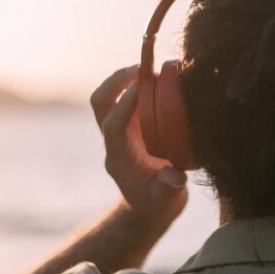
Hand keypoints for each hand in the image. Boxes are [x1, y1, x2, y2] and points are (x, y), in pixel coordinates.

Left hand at [90, 65, 188, 230]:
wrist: (149, 207)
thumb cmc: (157, 204)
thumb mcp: (165, 201)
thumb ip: (169, 189)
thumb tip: (174, 176)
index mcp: (118, 158)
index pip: (113, 125)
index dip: (124, 104)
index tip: (142, 86)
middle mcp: (114, 139)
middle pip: (100, 103)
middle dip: (115, 82)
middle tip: (142, 68)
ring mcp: (121, 129)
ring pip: (109, 96)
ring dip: (125, 78)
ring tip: (152, 66)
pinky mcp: (131, 124)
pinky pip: (128, 97)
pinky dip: (140, 83)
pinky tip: (160, 76)